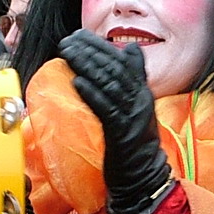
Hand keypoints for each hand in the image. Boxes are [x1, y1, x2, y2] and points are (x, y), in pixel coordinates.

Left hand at [60, 31, 174, 213]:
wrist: (144, 178)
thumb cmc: (134, 146)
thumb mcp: (135, 108)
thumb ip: (132, 80)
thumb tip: (131, 49)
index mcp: (143, 93)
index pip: (122, 61)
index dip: (101, 46)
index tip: (80, 36)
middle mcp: (141, 101)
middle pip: (115, 68)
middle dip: (91, 51)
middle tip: (69, 40)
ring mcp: (133, 116)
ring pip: (110, 84)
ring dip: (87, 66)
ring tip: (68, 54)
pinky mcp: (123, 133)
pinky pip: (106, 109)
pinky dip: (92, 94)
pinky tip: (78, 83)